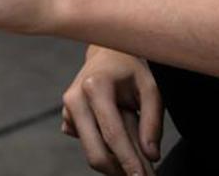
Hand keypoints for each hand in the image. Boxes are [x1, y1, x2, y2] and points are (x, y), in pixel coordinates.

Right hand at [61, 46, 162, 175]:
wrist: (106, 55)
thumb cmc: (130, 70)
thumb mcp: (150, 89)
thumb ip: (152, 122)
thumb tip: (150, 155)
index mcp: (95, 86)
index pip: (112, 134)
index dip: (128, 160)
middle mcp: (75, 98)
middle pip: (95, 151)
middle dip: (119, 170)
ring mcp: (67, 110)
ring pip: (92, 151)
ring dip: (115, 163)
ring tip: (138, 158)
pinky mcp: (66, 119)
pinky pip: (88, 144)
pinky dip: (107, 151)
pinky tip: (122, 140)